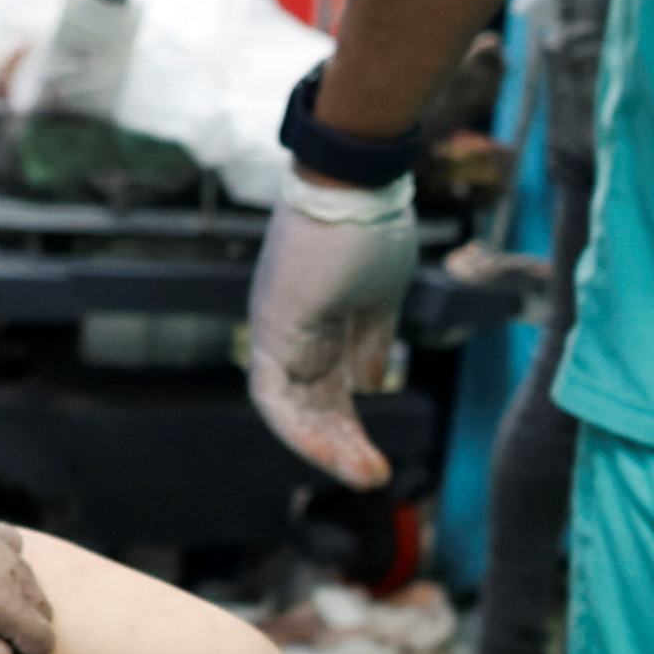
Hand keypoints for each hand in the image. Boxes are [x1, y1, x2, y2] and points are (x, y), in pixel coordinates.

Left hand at [245, 188, 417, 487]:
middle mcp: (284, 328)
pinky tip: (346, 448)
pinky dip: (308, 430)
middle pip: (303, 404)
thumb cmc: (369, 224)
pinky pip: (280, 395)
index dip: (340, 423)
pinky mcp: (275, 325)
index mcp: (310, 321)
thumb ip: (369, 342)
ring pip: (289, 408)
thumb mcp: (378, 296)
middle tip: (375, 477)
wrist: (357, 177)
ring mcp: (275, 327)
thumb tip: (369, 384)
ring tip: (368, 475)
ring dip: (326, 447)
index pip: (317, 387)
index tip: (371, 450)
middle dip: (338, 445)